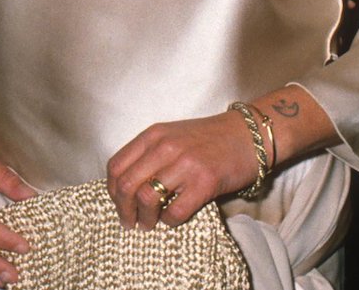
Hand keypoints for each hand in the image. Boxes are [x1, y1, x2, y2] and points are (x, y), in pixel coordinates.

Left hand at [105, 110, 258, 229]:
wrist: (246, 135)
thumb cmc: (208, 139)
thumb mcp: (171, 136)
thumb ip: (149, 154)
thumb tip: (127, 186)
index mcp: (152, 135)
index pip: (116, 166)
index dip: (112, 190)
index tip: (118, 204)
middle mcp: (164, 147)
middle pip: (127, 184)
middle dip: (123, 209)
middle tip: (129, 222)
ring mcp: (184, 164)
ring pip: (147, 198)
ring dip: (144, 218)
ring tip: (148, 224)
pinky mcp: (205, 182)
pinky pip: (175, 210)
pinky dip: (169, 221)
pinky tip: (171, 219)